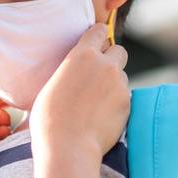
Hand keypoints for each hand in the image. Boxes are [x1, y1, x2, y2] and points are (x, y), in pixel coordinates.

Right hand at [29, 23, 129, 161]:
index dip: (98, 37)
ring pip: (122, 75)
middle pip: (119, 50)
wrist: (68, 146)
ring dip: (114, 83)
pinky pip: (124, 95)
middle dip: (112, 59)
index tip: (96, 44)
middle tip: (99, 74)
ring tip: (96, 102)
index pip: (99, 30)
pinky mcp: (127, 102)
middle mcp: (105, 64)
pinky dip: (117, 102)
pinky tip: (101, 116)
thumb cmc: (49, 118)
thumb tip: (76, 70)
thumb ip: (71, 70)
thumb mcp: (53, 83)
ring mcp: (119, 83)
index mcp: (82, 54)